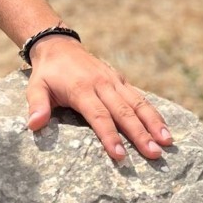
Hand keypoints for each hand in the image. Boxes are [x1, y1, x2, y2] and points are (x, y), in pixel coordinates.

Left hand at [23, 36, 173, 161]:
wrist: (59, 46)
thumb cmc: (47, 74)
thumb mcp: (35, 87)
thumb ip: (37, 105)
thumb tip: (34, 125)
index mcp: (82, 88)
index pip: (99, 116)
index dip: (110, 137)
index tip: (120, 156)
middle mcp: (102, 84)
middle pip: (124, 112)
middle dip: (140, 134)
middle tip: (155, 154)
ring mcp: (114, 80)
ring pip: (137, 103)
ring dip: (153, 122)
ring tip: (167, 142)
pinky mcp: (120, 80)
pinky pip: (139, 96)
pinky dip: (153, 112)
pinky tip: (164, 127)